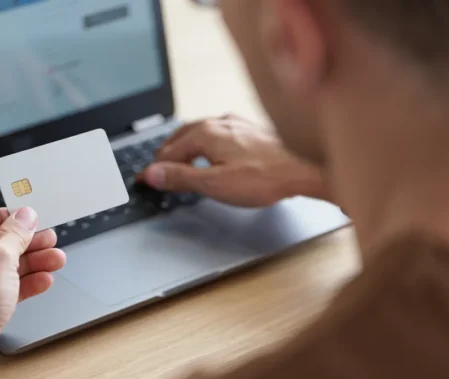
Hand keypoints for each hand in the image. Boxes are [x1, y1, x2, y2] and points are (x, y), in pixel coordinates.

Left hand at [0, 207, 65, 377]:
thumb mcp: (0, 259)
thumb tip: (24, 218)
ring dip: (25, 264)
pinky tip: (41, 282)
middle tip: (46, 240)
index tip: (26, 220)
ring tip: (54, 261)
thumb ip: (15, 234)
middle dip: (22, 244)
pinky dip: (14, 285)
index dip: (5, 217)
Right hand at [139, 115, 331, 206]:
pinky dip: (204, 144)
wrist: (305, 168)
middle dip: (166, 153)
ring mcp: (236, 125)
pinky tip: (211, 151)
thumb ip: (181, 178)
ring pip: (200, 132)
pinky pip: (217, 133)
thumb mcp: (215, 184)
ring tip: (178, 160)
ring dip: (184, 146)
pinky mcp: (250, 130)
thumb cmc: (266, 177)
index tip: (144, 179)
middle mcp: (219, 123)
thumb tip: (153, 174)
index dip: (154, 168)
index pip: (168, 152)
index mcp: (205, 133)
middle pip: (181, 137)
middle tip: (156, 170)